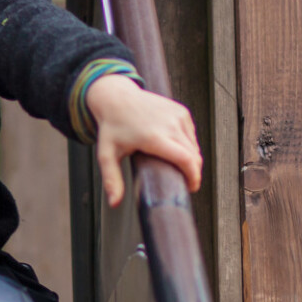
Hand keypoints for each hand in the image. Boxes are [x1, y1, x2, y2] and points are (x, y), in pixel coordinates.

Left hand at [86, 74, 201, 206]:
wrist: (117, 97)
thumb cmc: (112, 127)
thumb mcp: (107, 154)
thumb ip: (111, 180)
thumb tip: (114, 204)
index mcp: (154, 138)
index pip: (186, 160)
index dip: (194, 177)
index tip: (191, 188)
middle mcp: (169, 125)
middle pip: (194, 156)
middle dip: (193, 172)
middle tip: (184, 181)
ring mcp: (177, 116)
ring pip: (194, 146)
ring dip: (191, 159)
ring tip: (180, 167)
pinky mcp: (181, 111)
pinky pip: (191, 134)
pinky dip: (189, 145)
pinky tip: (178, 150)